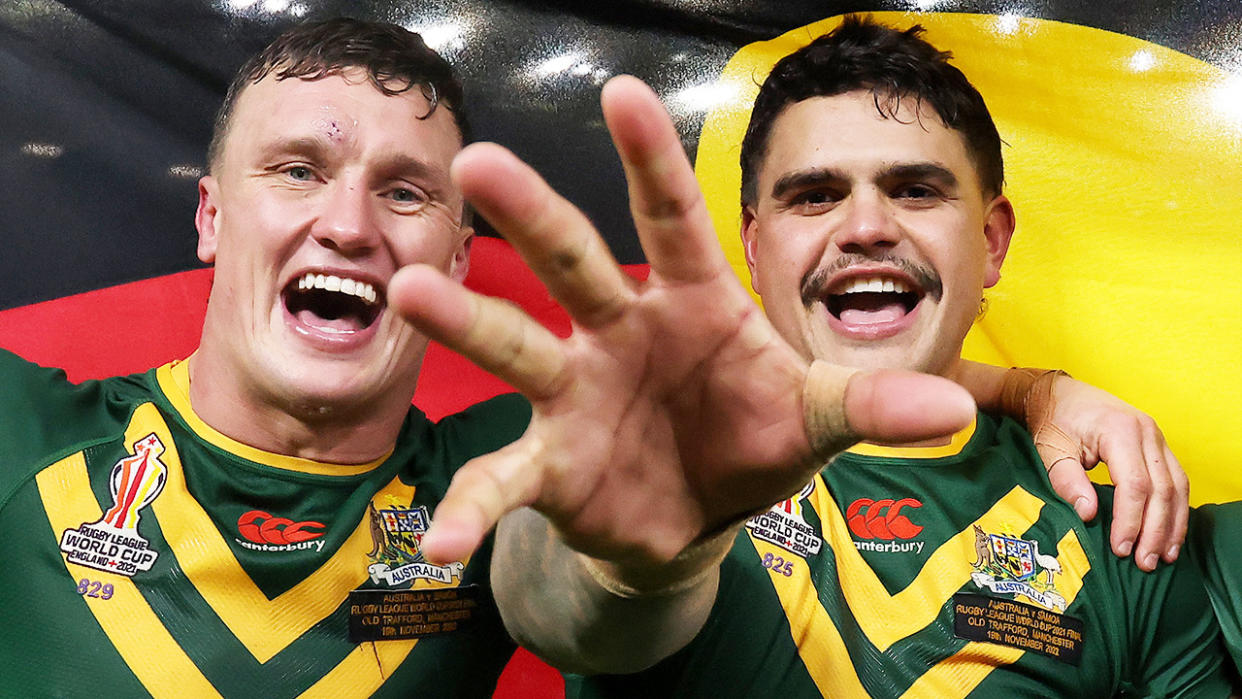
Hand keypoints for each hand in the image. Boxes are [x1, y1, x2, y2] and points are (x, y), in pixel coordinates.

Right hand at [390, 76, 974, 569]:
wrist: (695, 514)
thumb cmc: (751, 439)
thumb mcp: (816, 419)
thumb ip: (870, 405)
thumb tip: (954, 413)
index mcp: (692, 303)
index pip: (671, 220)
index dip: (648, 159)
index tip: (621, 92)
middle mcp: (620, 332)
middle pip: (574, 263)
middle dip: (532, 213)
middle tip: (481, 161)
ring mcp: (575, 394)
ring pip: (519, 347)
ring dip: (468, 321)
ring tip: (410, 290)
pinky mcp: (550, 464)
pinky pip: (503, 479)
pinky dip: (474, 507)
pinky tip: (444, 541)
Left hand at [1032, 374, 1187, 571]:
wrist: (1060, 393)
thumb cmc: (1053, 421)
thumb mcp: (1050, 449)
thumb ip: (1067, 480)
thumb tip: (1088, 514)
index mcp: (1119, 431)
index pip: (1134, 485)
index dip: (1130, 520)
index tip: (1120, 549)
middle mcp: (1146, 432)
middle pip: (1162, 489)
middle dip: (1155, 531)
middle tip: (1145, 563)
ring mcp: (1157, 437)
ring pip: (1177, 487)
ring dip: (1172, 525)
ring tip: (1164, 557)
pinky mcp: (1158, 445)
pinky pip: (1176, 480)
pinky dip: (1175, 509)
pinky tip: (1170, 533)